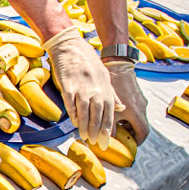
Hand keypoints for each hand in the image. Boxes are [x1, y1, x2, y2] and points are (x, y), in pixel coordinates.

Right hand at [44, 26, 121, 148]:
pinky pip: (71, 104)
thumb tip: (120, 108)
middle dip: (97, 131)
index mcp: (105, 87)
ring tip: (85, 137)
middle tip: (96, 143)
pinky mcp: (68, 85)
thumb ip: (112, 93)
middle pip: (98, 115)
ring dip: (85, 126)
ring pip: (85, 112)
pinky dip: (73, 114)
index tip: (105, 142)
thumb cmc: (87, 61)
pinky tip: (74, 122)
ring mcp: (82, 87)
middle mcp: (95, 88)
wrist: (70, 46)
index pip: (109, 112)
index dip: (107, 129)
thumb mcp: (104, 76)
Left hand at [105, 60, 149, 143]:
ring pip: (136, 117)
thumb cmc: (113, 87)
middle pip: (140, 126)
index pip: (143, 133)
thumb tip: (103, 137)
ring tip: (114, 125)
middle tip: (118, 137)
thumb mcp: (109, 108)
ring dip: (127, 123)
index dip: (136, 142)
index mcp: (137, 113)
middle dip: (130, 133)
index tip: (128, 145)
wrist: (118, 66)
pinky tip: (115, 112)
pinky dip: (127, 114)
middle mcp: (142, 107)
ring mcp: (140, 100)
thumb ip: (108, 124)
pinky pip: (135, 109)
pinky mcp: (137, 95)